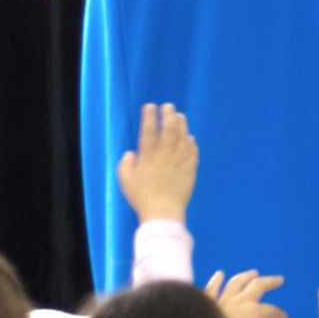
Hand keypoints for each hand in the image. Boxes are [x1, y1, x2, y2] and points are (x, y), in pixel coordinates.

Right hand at [115, 103, 197, 222]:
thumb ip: (126, 164)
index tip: (150, 106)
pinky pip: (192, 150)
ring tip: (179, 115)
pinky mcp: (191, 167)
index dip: (149, 116)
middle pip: (169, 128)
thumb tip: (131, 153)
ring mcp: (180, 160)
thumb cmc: (141, 197)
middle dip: (168, 114)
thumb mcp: (125, 181)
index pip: (148, 130)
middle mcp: (165, 154)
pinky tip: (189, 137)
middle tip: (168, 106)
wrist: (163, 211)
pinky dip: (190, 141)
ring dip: (181, 123)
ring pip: (182, 136)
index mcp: (148, 156)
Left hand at [207, 269, 289, 317]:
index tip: (284, 317)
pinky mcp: (207, 302)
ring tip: (253, 272)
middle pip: (259, 286)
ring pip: (237, 283)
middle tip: (279, 279)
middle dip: (270, 282)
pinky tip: (219, 274)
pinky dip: (216, 280)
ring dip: (246, 276)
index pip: (271, 311)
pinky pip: (212, 288)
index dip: (279, 314)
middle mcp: (242, 301)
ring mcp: (223, 299)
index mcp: (256, 312)